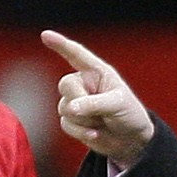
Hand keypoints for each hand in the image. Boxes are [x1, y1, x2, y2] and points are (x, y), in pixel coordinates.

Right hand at [41, 30, 154, 168]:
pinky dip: (80, 131)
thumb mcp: (117, 105)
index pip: (77, 54)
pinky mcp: (73, 121)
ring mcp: (77, 102)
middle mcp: (85, 84)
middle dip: (80, 100)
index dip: (61, 44)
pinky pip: (65, 124)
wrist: (131, 142)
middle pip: (66, 85)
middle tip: (100, 111)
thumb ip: (93, 104)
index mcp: (98, 72)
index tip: (45, 35)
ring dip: (84, 120)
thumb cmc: (130, 115)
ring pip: (64, 108)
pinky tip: (96, 133)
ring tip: (102, 122)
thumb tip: (70, 108)